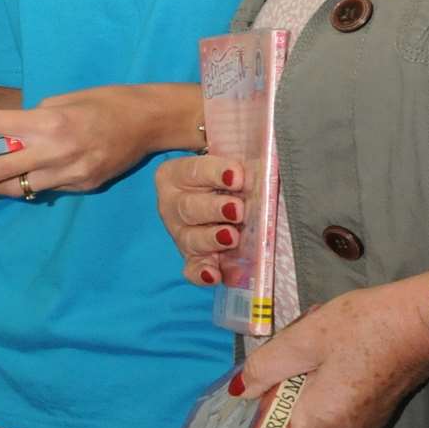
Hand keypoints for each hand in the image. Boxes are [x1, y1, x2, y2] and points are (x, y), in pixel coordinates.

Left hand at [0, 86, 175, 197]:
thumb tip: (7, 131)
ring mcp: (68, 175)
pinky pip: (42, 188)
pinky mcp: (79, 187)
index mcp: (50, 123)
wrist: (151, 122)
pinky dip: (22, 183)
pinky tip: (4, 181)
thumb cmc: (107, 100)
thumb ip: (34, 118)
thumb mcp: (66, 98)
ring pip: (15, 187)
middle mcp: (55, 152)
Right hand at [155, 154, 245, 285]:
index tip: (238, 176)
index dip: (215, 172)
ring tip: (233, 237)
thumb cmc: (225, 175)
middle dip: (214, 209)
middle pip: (188, 207)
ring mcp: (180, 234)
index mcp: (175, 175)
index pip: (193, 171)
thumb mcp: (226, 160)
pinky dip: (202, 273)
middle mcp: (172, 205)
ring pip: (191, 239)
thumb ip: (232, 154)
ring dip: (212, 239)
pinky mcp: (191, 259)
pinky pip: (192, 269)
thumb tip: (256, 152)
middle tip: (238, 210)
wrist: (217, 195)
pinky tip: (214, 275)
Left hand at [232, 280, 428, 427]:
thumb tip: (241, 390)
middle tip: (267, 387)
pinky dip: (321, 403)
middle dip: (279, 423)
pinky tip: (323, 364)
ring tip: (295, 367)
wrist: (425, 320)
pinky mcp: (377, 411)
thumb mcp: (306, 337)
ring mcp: (363, 424)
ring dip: (301, 410)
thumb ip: (268, 365)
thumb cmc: (364, 326)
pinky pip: (338, 419)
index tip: (249, 427)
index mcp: (320, 420)